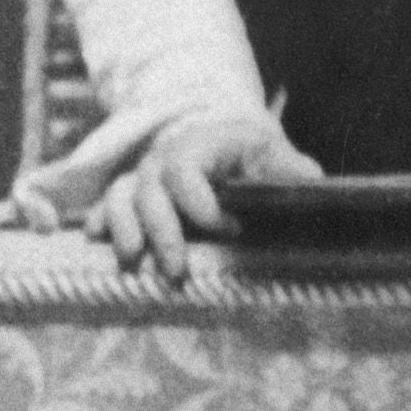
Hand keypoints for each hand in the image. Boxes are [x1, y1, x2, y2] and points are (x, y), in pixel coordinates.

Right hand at [81, 111, 320, 281]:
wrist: (227, 138)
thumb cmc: (255, 152)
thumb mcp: (276, 154)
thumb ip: (291, 170)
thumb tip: (313, 185)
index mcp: (203, 144)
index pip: (184, 169)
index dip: (201, 203)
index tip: (233, 230)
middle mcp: (165, 158)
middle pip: (149, 192)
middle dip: (162, 233)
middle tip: (176, 272)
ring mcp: (143, 175)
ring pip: (120, 198)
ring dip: (124, 231)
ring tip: (133, 263)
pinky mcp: (130, 193)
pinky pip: (104, 204)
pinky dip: (100, 221)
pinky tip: (96, 240)